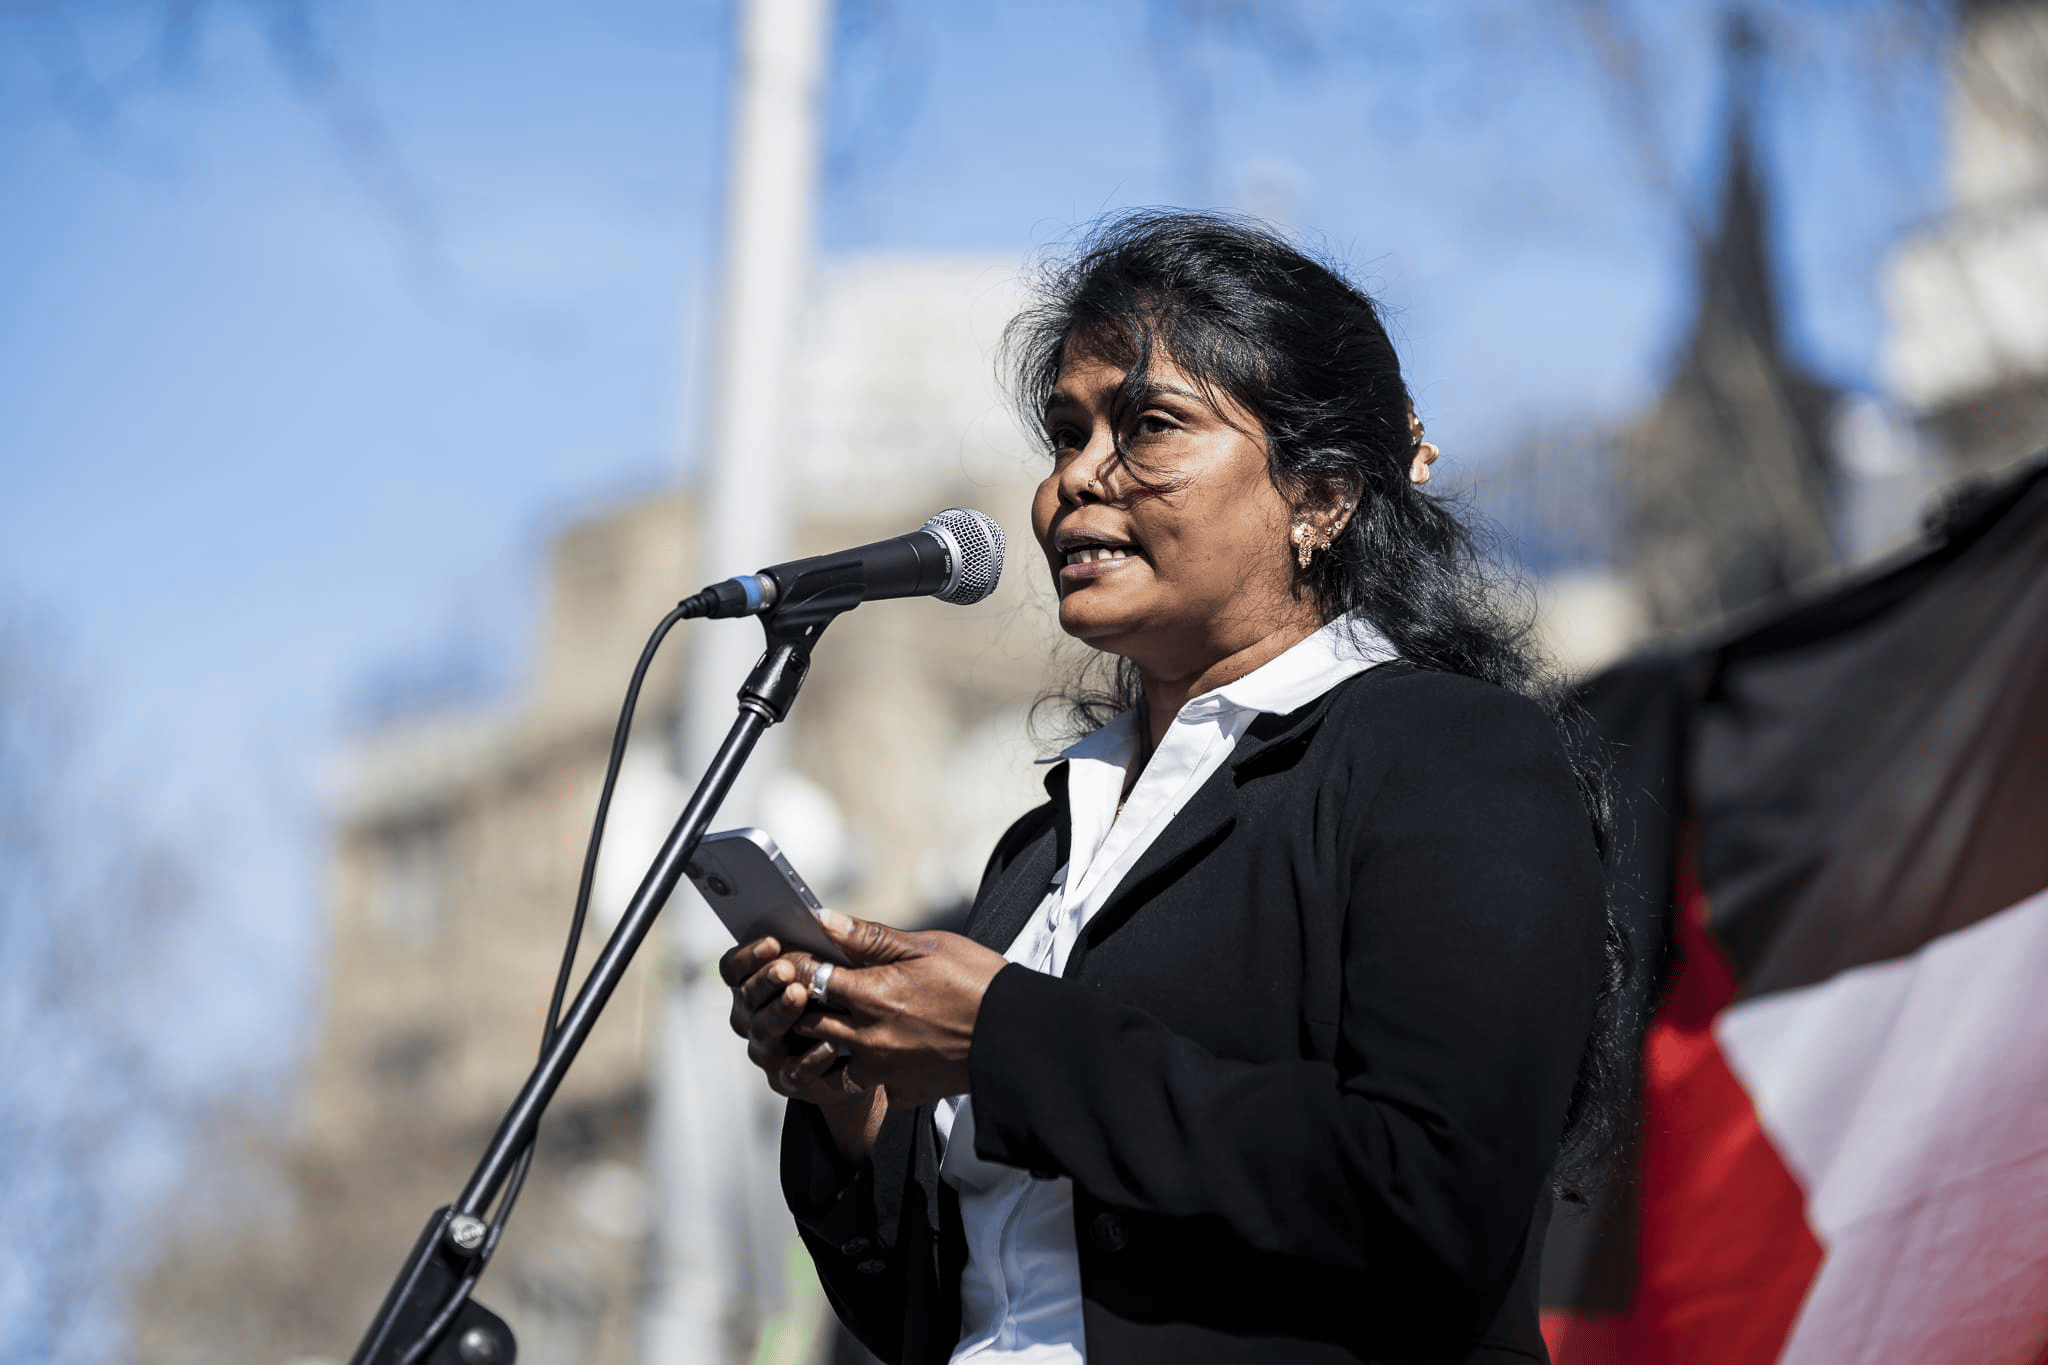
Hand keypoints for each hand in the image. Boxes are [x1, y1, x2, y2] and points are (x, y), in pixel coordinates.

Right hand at [719, 936, 873, 1108]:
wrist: (863, 1052)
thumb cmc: (846, 997)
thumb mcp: (843, 966)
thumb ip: (830, 944)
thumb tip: (823, 916)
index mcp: (756, 986)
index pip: (733, 969)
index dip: (747, 956)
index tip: (773, 941)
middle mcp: (753, 1018)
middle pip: (745, 999)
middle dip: (764, 982)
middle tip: (784, 969)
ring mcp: (768, 1051)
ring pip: (764, 1032)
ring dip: (780, 1013)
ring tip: (800, 995)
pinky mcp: (790, 1080)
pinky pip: (795, 1072)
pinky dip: (811, 1059)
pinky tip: (830, 1044)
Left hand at [796, 910, 1009, 1107]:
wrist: (1018, 1034)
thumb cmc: (978, 981)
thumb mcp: (927, 946)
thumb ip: (870, 937)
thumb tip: (822, 918)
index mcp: (873, 995)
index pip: (809, 980)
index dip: (797, 968)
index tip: (795, 963)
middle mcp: (870, 1037)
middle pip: (810, 1024)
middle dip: (802, 1008)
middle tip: (803, 996)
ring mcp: (885, 1070)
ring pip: (829, 1064)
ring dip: (823, 1048)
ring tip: (827, 1033)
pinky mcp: (904, 1091)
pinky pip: (869, 1088)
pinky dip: (864, 1074)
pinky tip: (871, 1059)